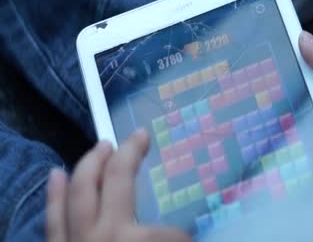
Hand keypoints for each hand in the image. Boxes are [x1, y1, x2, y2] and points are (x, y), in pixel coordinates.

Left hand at [46, 130, 190, 241]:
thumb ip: (180, 238)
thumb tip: (203, 231)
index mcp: (139, 240)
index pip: (171, 230)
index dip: (182, 236)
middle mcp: (107, 234)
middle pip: (116, 179)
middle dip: (128, 153)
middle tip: (139, 137)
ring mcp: (76, 241)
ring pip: (79, 192)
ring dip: (91, 164)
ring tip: (102, 146)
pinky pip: (52, 220)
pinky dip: (54, 196)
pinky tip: (56, 175)